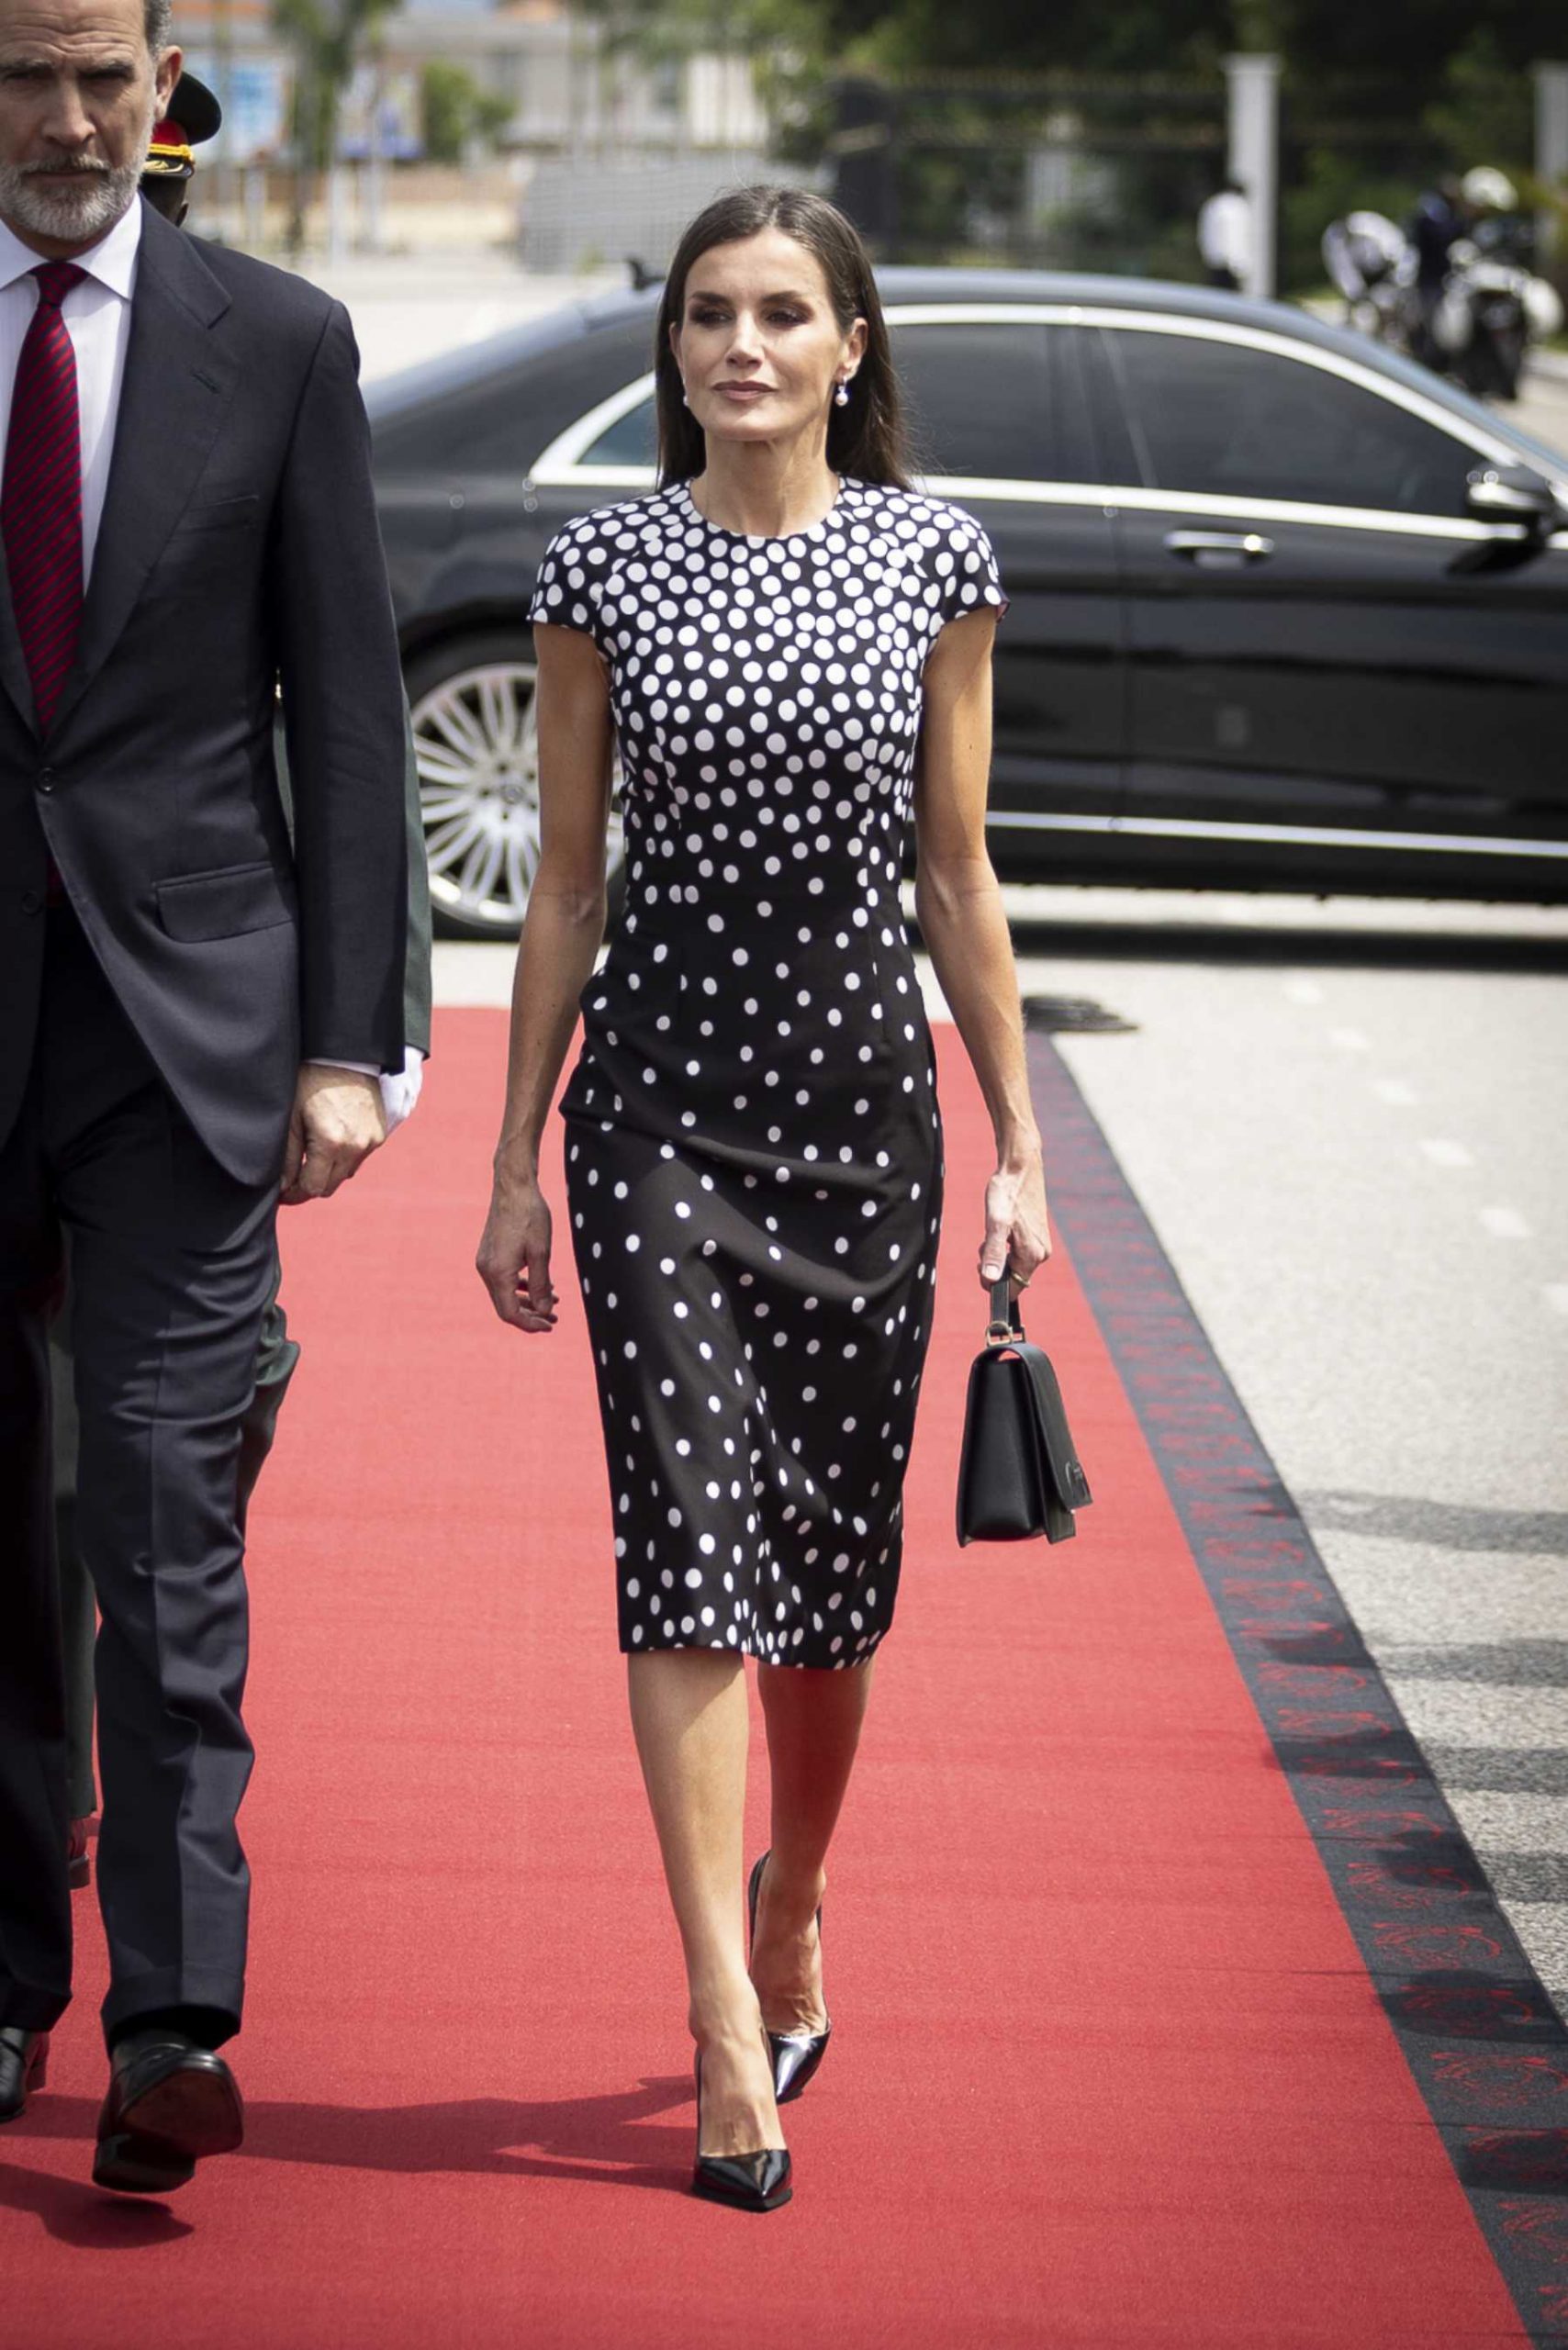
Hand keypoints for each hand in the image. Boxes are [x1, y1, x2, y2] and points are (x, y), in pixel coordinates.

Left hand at [280, 1067, 386, 1204]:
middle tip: (291, 1178)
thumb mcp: (291, 1119)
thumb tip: (283, 1187)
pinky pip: (358, 1158)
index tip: (281, 1194)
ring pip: (345, 1174)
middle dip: (310, 1185)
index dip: (294, 1194)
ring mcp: (372, 1141)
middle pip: (330, 1186)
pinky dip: (343, 1157)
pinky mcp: (380, 1134)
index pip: (313, 1188)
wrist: (344, 1055)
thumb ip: (287, 1158)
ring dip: (328, 1171)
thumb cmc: (311, 1082)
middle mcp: (357, 1146)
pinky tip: (330, 1140)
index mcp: (331, 1143)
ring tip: (310, 1154)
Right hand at [477, 1164, 557, 1332]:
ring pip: (504, 1293)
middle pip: (505, 1306)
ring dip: (527, 1301)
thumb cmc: (530, 1216)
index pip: (510, 1313)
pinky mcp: (489, 1254)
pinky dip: (520, 1286)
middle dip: (530, 1315)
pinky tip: (539, 1284)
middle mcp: (486, 1270)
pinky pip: (502, 1279)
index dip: (530, 1324)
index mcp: (498, 1273)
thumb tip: (544, 1312)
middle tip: (554, 1318)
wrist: (513, 1187)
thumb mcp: (541, 1253)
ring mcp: (485, 1262)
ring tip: (552, 1302)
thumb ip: (541, 1285)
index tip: (549, 1325)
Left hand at [979, 1145, 1050, 1295]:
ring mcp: (1040, 1243)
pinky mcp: (1037, 1235)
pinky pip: (1017, 1251)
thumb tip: (991, 1280)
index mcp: (1033, 1255)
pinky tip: (1001, 1225)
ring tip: (993, 1230)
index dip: (993, 1283)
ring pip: (1013, 1263)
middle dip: (994, 1265)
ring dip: (998, 1253)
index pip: (1014, 1289)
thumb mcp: (995, 1223)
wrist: (1020, 1167)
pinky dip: (1004, 1244)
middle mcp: (1041, 1253)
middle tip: (985, 1242)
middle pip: (1012, 1276)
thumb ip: (994, 1252)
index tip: (981, 1264)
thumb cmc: (1007, 1193)